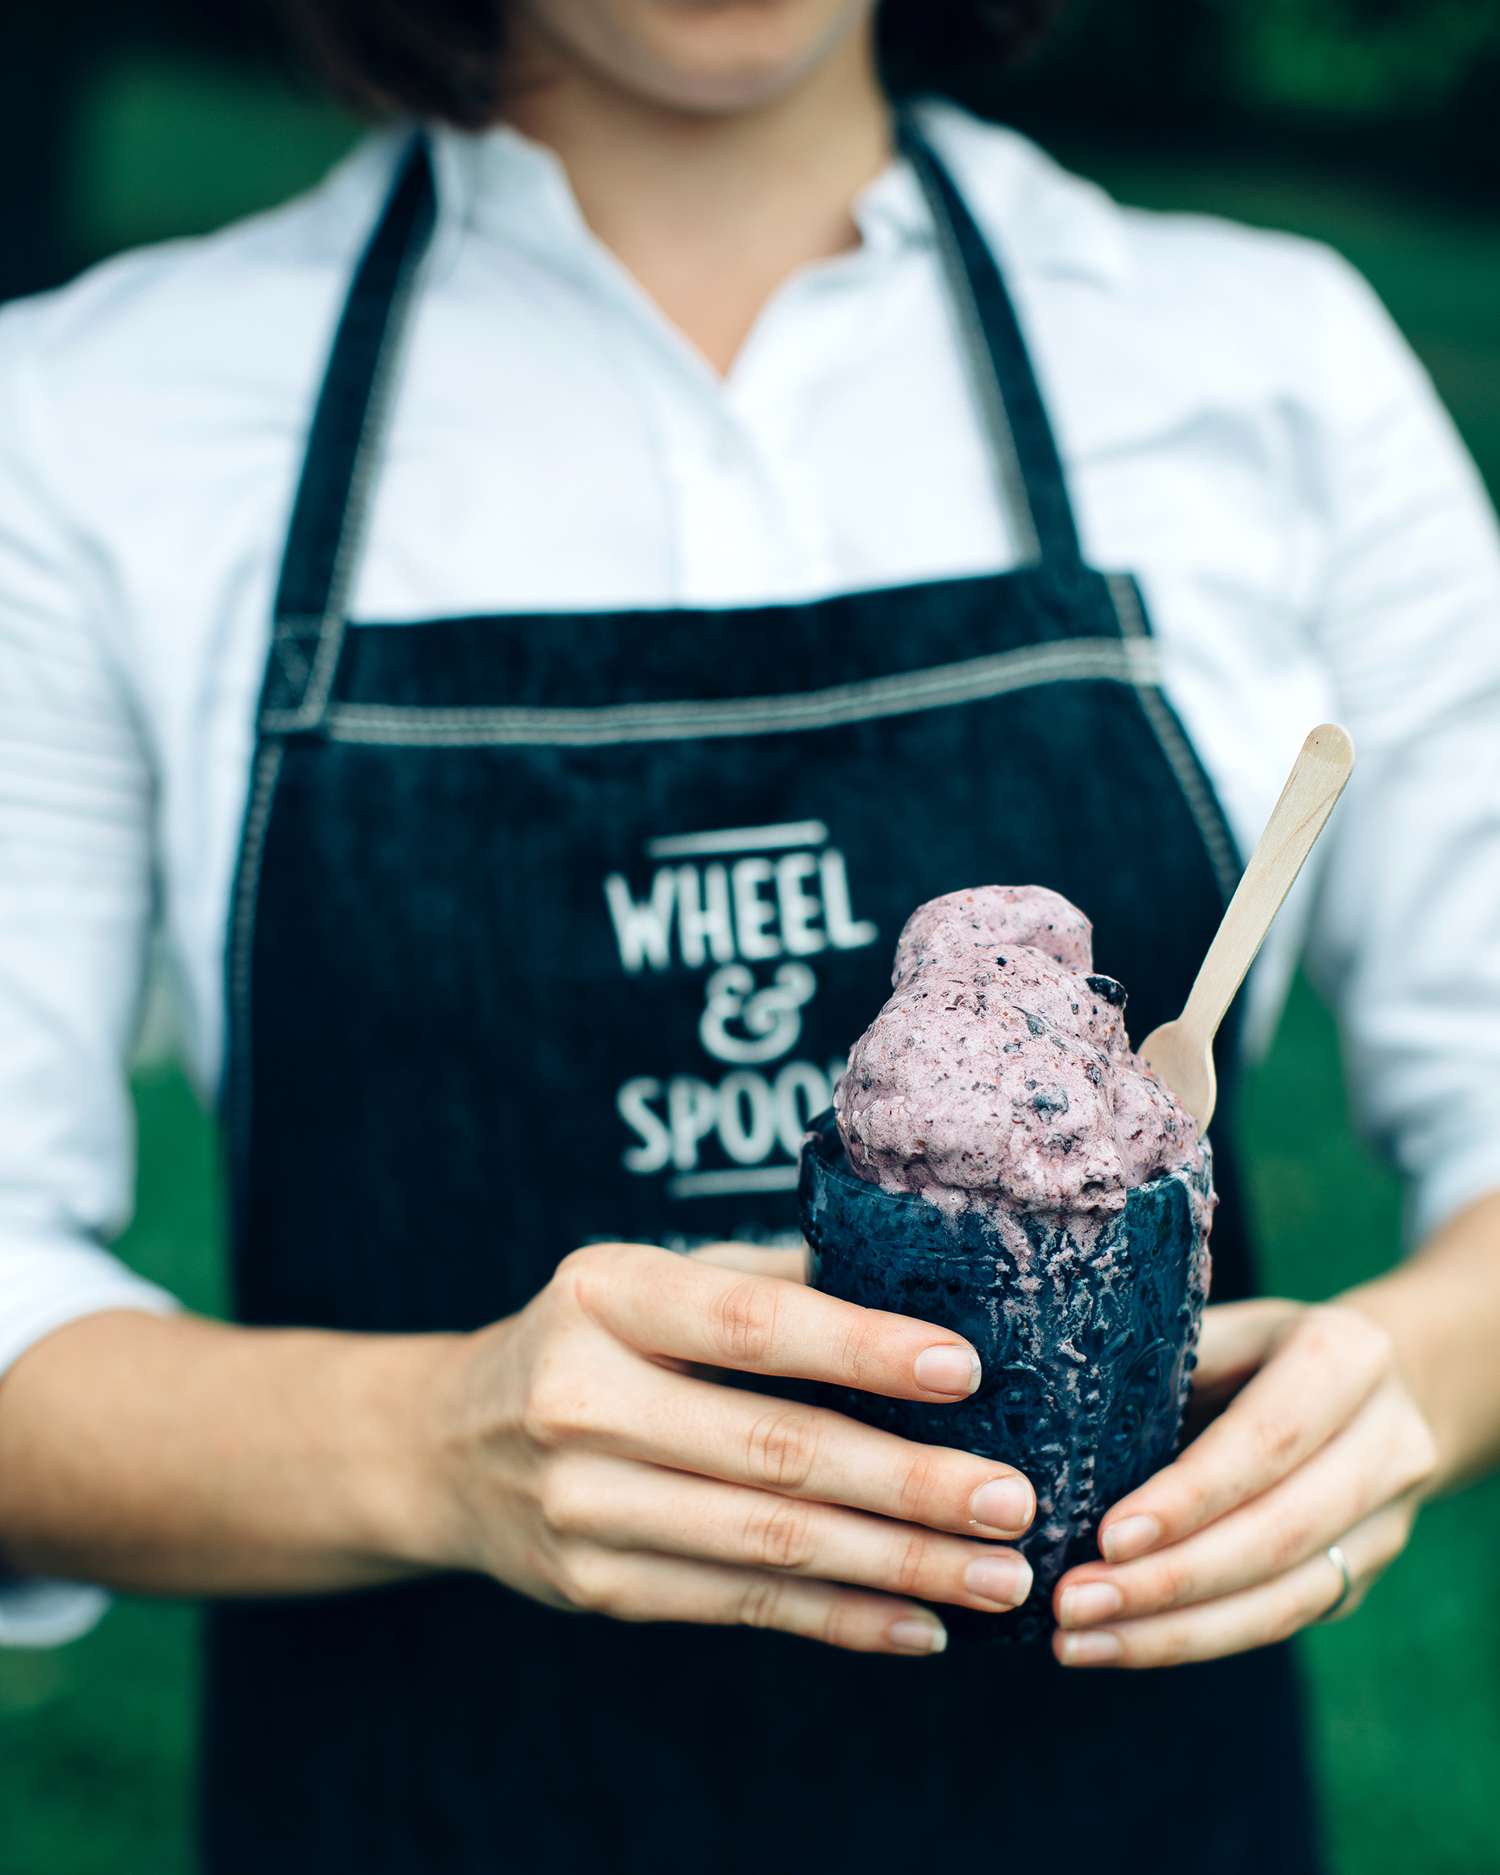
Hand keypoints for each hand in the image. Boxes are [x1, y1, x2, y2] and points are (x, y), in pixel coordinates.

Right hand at [428, 1242, 1036, 1654]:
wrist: (446, 1447)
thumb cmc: (586, 1340)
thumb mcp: (643, 1279)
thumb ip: (761, 1282)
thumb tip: (912, 1279)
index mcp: (604, 1296)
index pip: (749, 1326)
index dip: (859, 1347)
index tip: (964, 1369)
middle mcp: (583, 1400)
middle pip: (772, 1449)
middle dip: (908, 1483)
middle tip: (1013, 1501)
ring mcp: (583, 1506)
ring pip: (768, 1544)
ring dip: (895, 1565)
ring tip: (995, 1574)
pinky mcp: (596, 1589)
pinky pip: (740, 1607)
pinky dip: (839, 1620)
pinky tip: (920, 1623)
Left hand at [1050, 1297, 1438, 1667]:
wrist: (1388, 1380)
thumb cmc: (1263, 1343)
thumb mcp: (1224, 1323)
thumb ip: (1163, 1357)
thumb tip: (1052, 1402)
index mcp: (1347, 1359)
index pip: (1266, 1441)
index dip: (1190, 1496)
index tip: (1109, 1537)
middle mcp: (1387, 1446)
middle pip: (1277, 1534)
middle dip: (1170, 1580)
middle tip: (1074, 1602)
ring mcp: (1386, 1522)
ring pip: (1284, 1599)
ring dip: (1175, 1631)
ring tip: (1080, 1640)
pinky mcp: (1363, 1576)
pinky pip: (1280, 1622)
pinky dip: (1195, 1640)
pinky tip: (1119, 1644)